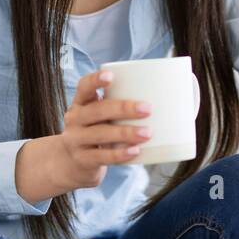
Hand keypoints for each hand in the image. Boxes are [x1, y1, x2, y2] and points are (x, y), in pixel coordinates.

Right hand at [42, 68, 152, 193]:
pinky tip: (135, 151)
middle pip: (97, 111)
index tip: (110, 76)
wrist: (72, 163)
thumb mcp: (99, 115)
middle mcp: (75, 119)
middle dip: (123, 108)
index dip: (95, 80)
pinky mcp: (82, 160)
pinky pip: (102, 156)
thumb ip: (119, 105)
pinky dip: (119, 154)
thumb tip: (166, 92)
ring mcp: (76, 140)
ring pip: (100, 134)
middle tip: (147, 109)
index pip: (84, 87)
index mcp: (81, 103)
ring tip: (147, 133)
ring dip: (125, 133)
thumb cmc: (97, 130)